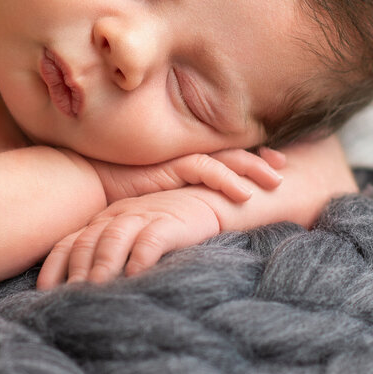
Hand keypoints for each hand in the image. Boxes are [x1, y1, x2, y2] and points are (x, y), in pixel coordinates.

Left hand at [36, 188, 225, 288]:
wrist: (210, 201)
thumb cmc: (166, 228)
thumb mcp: (130, 240)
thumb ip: (107, 260)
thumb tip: (81, 297)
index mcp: (102, 222)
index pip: (70, 242)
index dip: (55, 266)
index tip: (45, 292)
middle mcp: (117, 217)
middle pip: (88, 242)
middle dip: (76, 270)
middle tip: (69, 298)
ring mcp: (143, 217)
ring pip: (114, 239)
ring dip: (103, 265)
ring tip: (96, 289)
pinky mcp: (170, 221)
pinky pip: (151, 239)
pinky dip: (141, 257)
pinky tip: (135, 276)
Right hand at [87, 147, 284, 204]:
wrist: (87, 185)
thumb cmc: (118, 196)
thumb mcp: (159, 201)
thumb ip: (180, 203)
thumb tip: (203, 220)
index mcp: (185, 163)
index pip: (226, 158)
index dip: (251, 161)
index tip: (276, 167)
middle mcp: (185, 157)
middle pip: (232, 153)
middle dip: (261, 159)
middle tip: (285, 169)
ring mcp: (178, 159)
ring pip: (226, 158)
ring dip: (253, 169)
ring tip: (277, 181)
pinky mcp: (169, 166)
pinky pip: (205, 169)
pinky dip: (227, 179)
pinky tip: (245, 193)